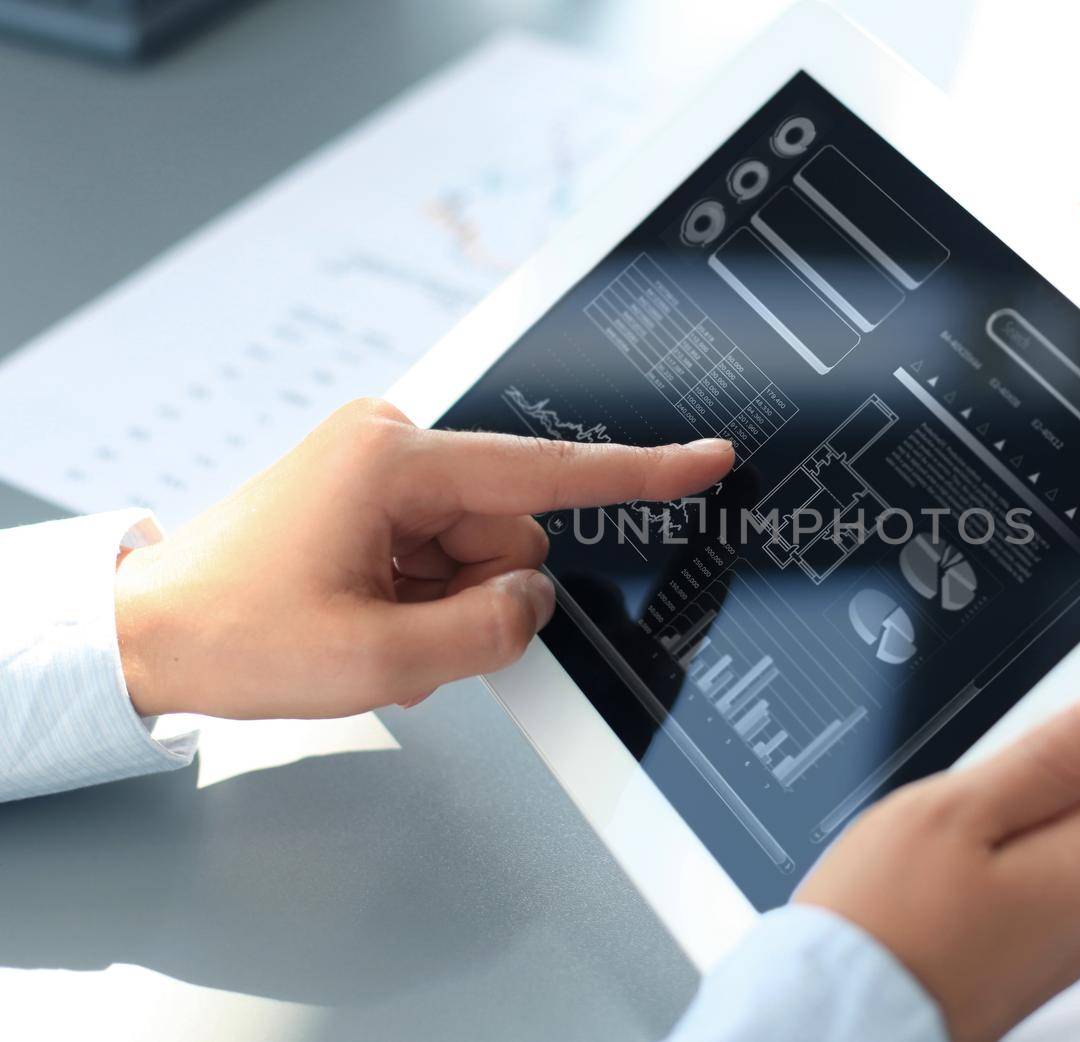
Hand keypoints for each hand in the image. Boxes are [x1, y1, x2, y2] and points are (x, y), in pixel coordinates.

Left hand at [113, 398, 732, 718]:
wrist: (145, 634)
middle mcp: (392, 445)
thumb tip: (535, 600)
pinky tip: (364, 614)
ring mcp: (379, 468)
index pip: (547, 473)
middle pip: (508, 529)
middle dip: (478, 594)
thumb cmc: (235, 636)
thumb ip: (488, 631)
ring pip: (479, 549)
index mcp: (395, 461)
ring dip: (445, 603)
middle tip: (400, 634)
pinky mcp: (370, 494)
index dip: (637, 473)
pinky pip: (442, 552)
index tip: (708, 458)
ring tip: (368, 626)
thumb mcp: (378, 659)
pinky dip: (422, 597)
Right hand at [794, 679, 1079, 1041]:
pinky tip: (932, 904)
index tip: (982, 781)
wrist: (836, 1018)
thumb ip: (1059, 752)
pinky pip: (1017, 895)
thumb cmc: (886, 922)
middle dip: (1008, 801)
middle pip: (1071, 808)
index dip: (1033, 754)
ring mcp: (1065, 948)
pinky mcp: (1029, 968)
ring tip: (931, 873)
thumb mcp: (962, 808)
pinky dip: (978, 887)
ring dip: (989, 844)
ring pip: (1038, 850)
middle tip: (943, 831)